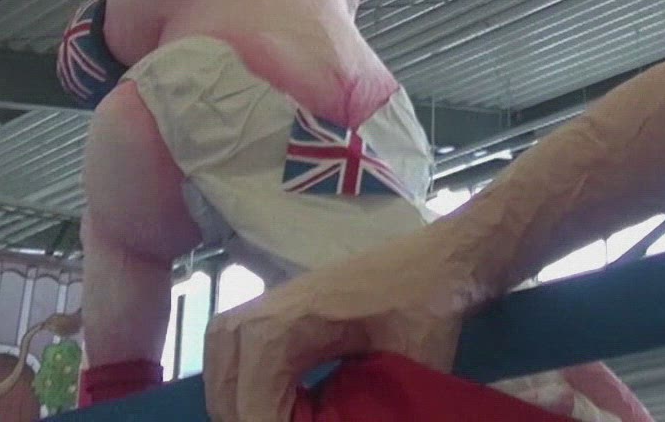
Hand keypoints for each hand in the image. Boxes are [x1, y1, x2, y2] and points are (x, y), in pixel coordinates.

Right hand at [203, 223, 488, 421]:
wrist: (441, 258)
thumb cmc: (428, 304)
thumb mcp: (409, 363)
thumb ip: (372, 407)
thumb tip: (348, 421)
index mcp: (290, 320)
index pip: (250, 399)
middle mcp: (265, 310)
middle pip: (225, 387)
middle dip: (249, 417)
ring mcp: (268, 307)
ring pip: (223, 369)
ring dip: (242, 403)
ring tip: (280, 419)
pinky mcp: (278, 311)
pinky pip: (237, 355)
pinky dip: (247, 386)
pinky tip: (281, 408)